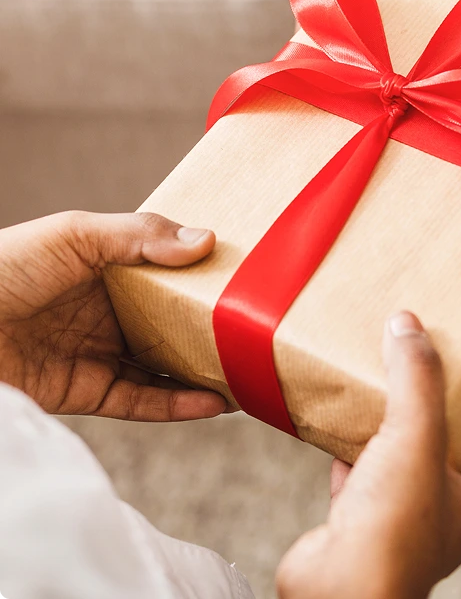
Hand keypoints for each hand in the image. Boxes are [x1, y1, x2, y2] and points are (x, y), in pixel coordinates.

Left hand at [0, 211, 225, 420]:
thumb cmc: (2, 268)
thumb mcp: (73, 235)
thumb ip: (140, 237)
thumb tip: (207, 242)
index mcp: (104, 267)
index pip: (164, 272)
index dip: (200, 276)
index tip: (243, 278)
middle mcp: (104, 310)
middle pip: (168, 320)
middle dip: (207, 327)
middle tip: (255, 330)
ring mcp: (96, 352)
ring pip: (161, 365)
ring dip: (202, 372)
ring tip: (246, 372)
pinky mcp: (83, 392)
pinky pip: (140, 401)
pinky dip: (177, 404)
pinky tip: (213, 402)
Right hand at [276, 312, 460, 598]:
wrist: (336, 590)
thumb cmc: (394, 531)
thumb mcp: (418, 434)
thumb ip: (417, 378)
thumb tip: (409, 325)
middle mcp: (435, 525)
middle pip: (446, 479)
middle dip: (436, 442)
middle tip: (426, 401)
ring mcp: (393, 530)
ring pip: (398, 480)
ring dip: (390, 447)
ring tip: (382, 404)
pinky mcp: (353, 531)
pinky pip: (354, 488)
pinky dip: (346, 462)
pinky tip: (337, 432)